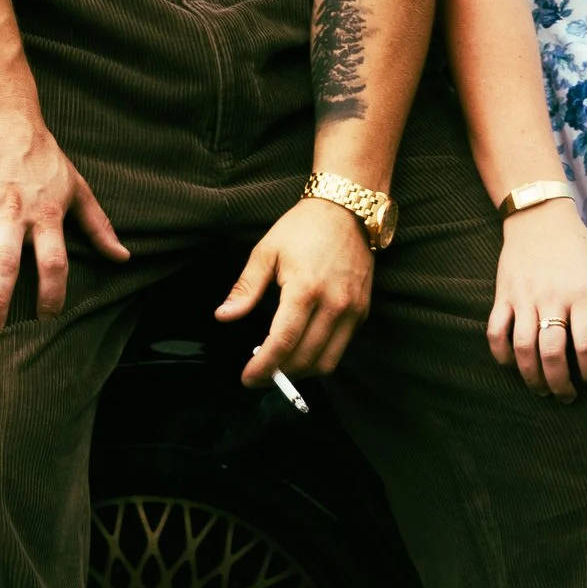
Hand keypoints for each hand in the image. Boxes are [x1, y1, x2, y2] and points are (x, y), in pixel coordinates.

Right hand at [0, 97, 129, 331]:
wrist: (2, 117)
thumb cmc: (44, 158)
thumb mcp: (77, 188)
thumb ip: (98, 226)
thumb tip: (124, 258)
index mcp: (44, 215)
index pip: (54, 261)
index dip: (53, 292)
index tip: (46, 320)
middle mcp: (10, 215)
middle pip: (5, 262)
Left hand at [217, 192, 374, 385]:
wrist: (348, 209)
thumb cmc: (303, 228)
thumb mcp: (267, 251)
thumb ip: (246, 288)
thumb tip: (224, 316)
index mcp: (304, 288)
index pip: (282, 342)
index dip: (263, 366)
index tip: (248, 378)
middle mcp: (333, 303)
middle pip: (304, 358)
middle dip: (279, 373)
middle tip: (260, 373)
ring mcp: (352, 309)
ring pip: (327, 362)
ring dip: (301, 371)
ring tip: (281, 365)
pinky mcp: (362, 311)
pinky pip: (341, 348)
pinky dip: (320, 357)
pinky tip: (302, 348)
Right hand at [485, 196, 586, 398]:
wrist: (540, 217)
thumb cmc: (579, 250)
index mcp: (581, 294)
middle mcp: (551, 297)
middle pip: (552, 353)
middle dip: (560, 384)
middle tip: (567, 397)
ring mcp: (523, 296)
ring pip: (522, 348)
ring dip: (532, 377)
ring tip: (542, 390)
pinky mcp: (502, 294)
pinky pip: (495, 331)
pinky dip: (500, 354)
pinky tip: (513, 365)